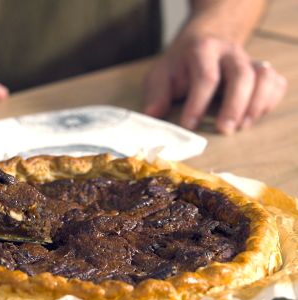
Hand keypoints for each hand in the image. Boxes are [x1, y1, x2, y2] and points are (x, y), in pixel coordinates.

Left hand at [143, 36, 286, 133]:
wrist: (204, 40)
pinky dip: (269, 101)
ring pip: (264, 77)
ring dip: (256, 104)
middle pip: (241, 75)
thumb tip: (152, 115)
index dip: (198, 103)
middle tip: (223, 130)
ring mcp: (248, 60)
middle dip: (234, 105)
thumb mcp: (160, 75)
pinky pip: (276, 83)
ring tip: (242, 126)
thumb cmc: (180, 65)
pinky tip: (253, 117)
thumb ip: (156, 94)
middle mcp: (229, 53)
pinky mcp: (261, 71)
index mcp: (202, 50)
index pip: (205, 76)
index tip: (189, 125)